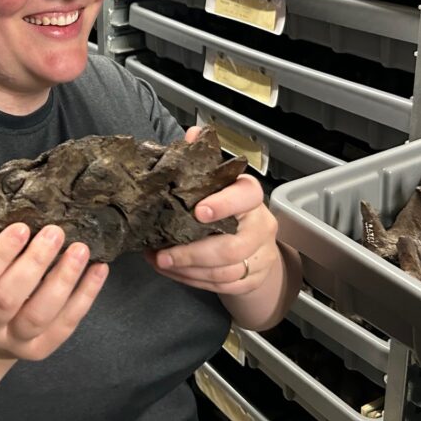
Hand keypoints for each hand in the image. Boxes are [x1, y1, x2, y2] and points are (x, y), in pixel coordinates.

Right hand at [0, 221, 108, 361]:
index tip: (21, 227)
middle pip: (6, 299)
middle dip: (34, 263)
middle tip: (55, 231)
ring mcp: (12, 342)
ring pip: (38, 316)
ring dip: (62, 280)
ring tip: (80, 249)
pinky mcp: (40, 350)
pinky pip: (65, 325)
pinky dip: (85, 296)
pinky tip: (99, 269)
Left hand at [145, 127, 280, 294]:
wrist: (254, 243)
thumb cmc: (226, 206)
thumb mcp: (215, 183)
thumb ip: (202, 160)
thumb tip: (193, 134)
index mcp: (250, 196)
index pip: (245, 196)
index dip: (224, 204)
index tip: (198, 211)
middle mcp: (260, 225)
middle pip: (232, 246)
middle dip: (193, 253)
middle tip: (162, 254)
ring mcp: (260, 255)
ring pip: (226, 271)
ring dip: (188, 270)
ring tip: (160, 262)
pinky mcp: (253, 278)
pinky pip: (222, 286)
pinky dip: (193, 281)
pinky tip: (173, 273)